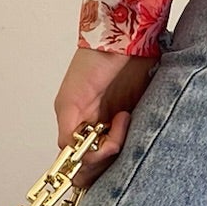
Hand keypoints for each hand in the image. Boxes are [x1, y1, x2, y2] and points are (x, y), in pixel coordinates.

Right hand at [54, 46, 158, 183]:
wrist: (124, 41)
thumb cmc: (91, 63)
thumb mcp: (69, 101)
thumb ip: (68, 131)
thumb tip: (69, 156)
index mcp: (76, 126)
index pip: (77, 161)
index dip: (86, 164)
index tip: (95, 151)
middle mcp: (96, 128)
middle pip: (98, 163)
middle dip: (103, 158)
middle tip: (112, 140)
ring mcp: (117, 124)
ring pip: (117, 156)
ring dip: (119, 146)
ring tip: (122, 118)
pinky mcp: (139, 118)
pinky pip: (136, 141)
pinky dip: (134, 140)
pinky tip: (128, 118)